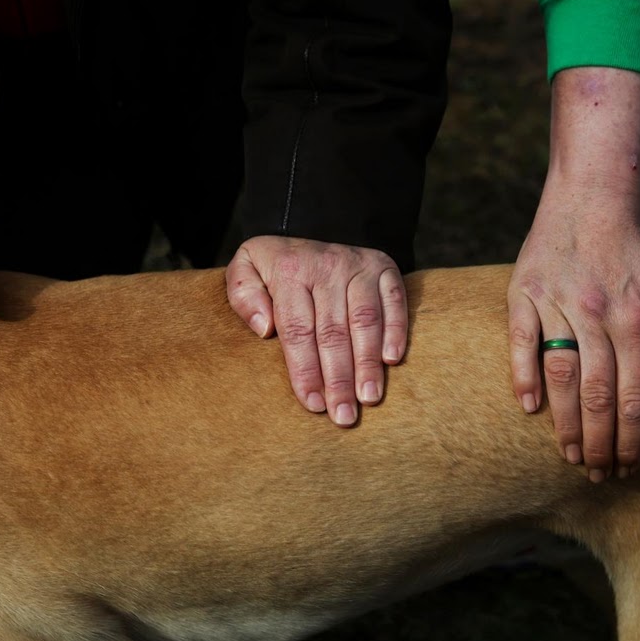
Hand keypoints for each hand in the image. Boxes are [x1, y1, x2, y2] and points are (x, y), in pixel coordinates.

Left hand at [226, 236, 406, 426]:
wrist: (313, 225)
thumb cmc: (276, 264)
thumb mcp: (246, 266)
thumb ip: (243, 295)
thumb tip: (263, 328)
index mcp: (290, 270)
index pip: (298, 329)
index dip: (305, 370)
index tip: (313, 404)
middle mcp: (327, 266)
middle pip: (333, 331)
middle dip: (339, 378)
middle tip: (343, 415)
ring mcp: (359, 265)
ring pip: (365, 320)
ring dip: (368, 362)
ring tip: (369, 398)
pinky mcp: (384, 267)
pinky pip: (394, 301)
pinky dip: (396, 330)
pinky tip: (392, 361)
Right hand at [509, 212, 639, 481]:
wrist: (589, 202)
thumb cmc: (636, 252)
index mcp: (632, 319)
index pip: (634, 394)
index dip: (631, 438)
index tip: (628, 467)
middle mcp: (594, 315)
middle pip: (597, 394)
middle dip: (599, 443)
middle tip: (598, 474)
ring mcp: (556, 304)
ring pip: (560, 376)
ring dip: (564, 423)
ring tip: (570, 456)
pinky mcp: (523, 295)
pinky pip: (522, 344)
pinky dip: (523, 378)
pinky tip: (530, 410)